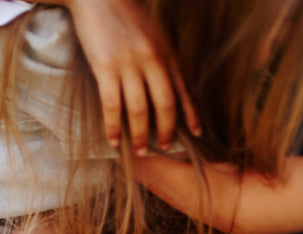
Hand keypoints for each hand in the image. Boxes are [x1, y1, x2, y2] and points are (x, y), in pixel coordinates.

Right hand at [65, 0, 200, 154]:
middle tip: (164, 148)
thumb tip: (160, 83)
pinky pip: (112, 105)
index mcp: (164, 50)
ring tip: (140, 151)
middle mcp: (151, 58)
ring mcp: (129, 64)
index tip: (197, 133)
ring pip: (140, 109)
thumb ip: (157, 56)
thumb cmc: (121, 12)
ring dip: (140, 134)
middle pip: (164, 104)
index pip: (182, 87)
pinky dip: (113, 127)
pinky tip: (113, 141)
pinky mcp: (106, 68)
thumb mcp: (149, 32)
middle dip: (166, 130)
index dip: (191, 113)